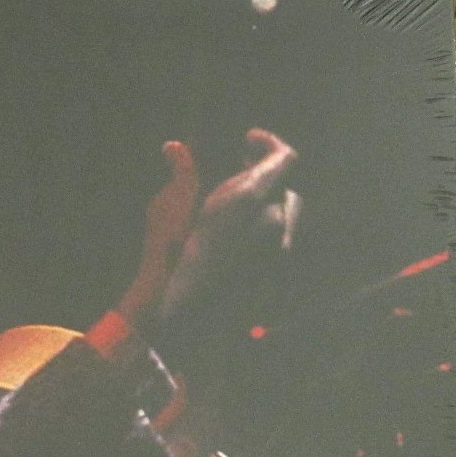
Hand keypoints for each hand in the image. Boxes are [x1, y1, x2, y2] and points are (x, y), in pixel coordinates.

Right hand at [118, 129, 299, 329]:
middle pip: (287, 187)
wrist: (181, 316)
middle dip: (267, 177)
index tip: (249, 140)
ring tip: (239, 208)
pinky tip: (242, 239)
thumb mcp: (167, 209)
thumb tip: (174, 148)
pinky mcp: (278, 272)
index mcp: (251, 199)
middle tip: (240, 173)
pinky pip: (282, 242)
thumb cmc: (168, 259)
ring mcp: (281, 250)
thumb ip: (181, 174)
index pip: (284, 157)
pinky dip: (267, 233)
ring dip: (269, 206)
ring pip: (288, 216)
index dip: (269, 143)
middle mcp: (275, 222)